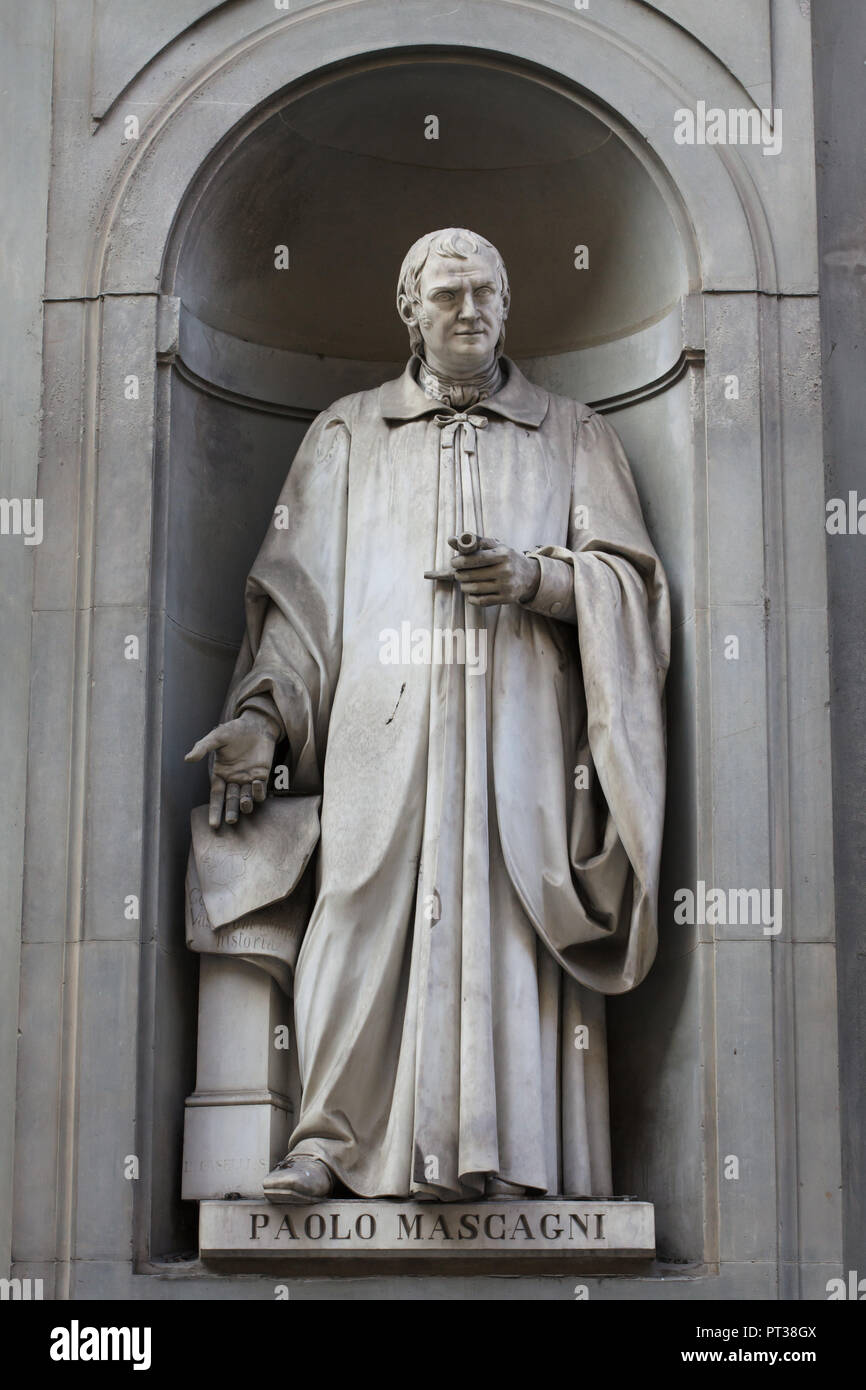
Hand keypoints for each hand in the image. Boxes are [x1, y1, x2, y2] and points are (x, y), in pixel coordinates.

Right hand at [185, 709, 279, 826]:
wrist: (257, 724)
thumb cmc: (234, 730)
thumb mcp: (217, 737)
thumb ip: (203, 747)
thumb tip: (187, 759)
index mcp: (221, 774)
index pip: (216, 796)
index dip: (215, 809)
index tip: (213, 824)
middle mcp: (234, 780)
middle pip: (231, 801)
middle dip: (230, 812)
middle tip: (229, 821)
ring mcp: (248, 779)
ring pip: (246, 799)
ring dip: (245, 804)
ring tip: (243, 804)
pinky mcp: (262, 776)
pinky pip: (260, 790)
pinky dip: (258, 792)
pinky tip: (255, 784)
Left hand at [449, 537, 540, 606]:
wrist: (529, 576)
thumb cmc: (507, 558)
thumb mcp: (496, 546)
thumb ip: (474, 542)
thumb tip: (451, 540)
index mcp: (503, 554)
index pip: (476, 558)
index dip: (460, 561)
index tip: (454, 562)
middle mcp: (506, 570)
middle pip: (473, 575)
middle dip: (460, 575)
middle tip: (457, 573)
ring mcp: (507, 586)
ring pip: (475, 589)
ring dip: (464, 586)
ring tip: (463, 582)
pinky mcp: (506, 599)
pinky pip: (482, 601)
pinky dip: (472, 598)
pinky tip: (471, 592)